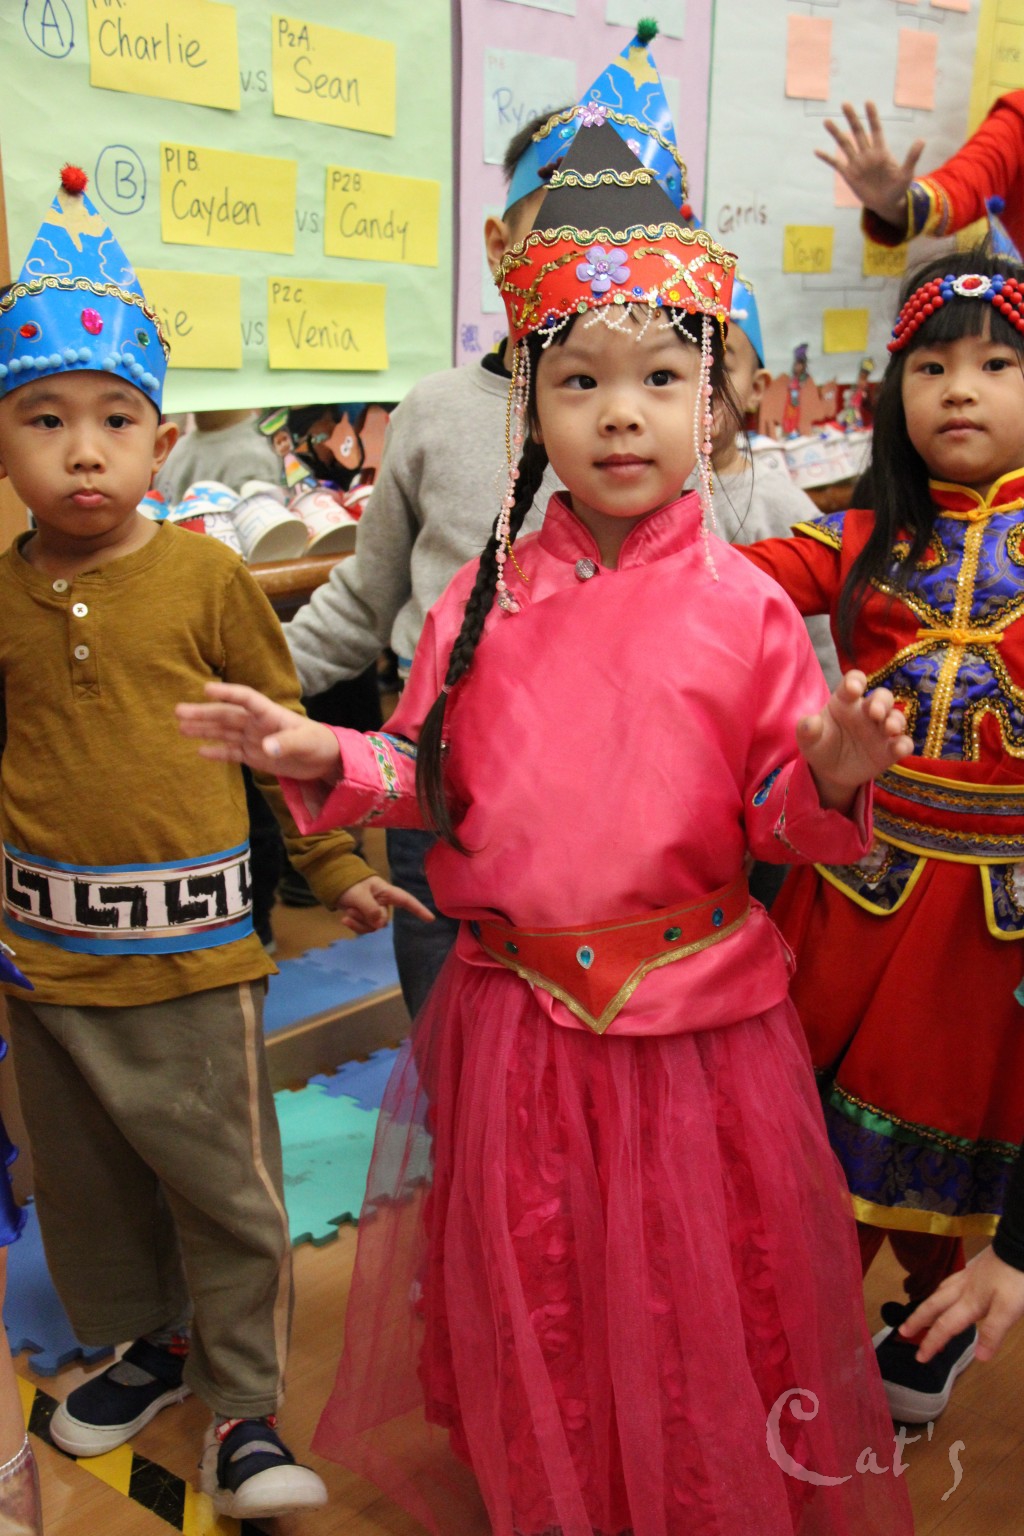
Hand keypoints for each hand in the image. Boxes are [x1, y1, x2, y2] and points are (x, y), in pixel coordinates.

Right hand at [176, 682, 340, 780]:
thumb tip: (265, 747)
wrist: (325, 760)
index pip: (245, 698)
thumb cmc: (319, 743)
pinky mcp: (254, 755)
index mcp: (270, 714)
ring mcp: (253, 739)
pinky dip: (216, 752)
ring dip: (203, 729)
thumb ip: (286, 744)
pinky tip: (198, 751)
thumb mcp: (306, 742)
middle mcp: (257, 724)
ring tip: (180, 726)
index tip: (206, 689)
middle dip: (203, 713)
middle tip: (178, 710)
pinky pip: (231, 752)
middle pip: (226, 715)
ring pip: (224, 732)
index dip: (227, 693)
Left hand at [337, 875, 435, 934]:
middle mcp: (383, 902)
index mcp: (386, 892)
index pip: (406, 901)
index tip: (430, 919)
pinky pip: (365, 928)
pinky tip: (344, 919)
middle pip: (382, 919)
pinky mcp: (365, 917)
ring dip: (359, 922)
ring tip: (348, 912)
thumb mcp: (358, 895)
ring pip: (373, 926)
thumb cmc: (348, 883)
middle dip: (366, 918)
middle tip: (353, 909)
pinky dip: (355, 926)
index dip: (418, 909)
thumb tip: (380, 924)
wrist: (333, 883)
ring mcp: (374, 910)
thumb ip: (370, 909)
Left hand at [799, 670, 912, 811]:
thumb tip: (810, 722)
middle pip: (882, 697)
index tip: (854, 689)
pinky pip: (903, 743)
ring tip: (889, 729)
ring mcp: (880, 730)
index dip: (856, 681)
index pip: (854, 681)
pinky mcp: (889, 750)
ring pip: (896, 717)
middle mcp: (866, 712)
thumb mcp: (808, 739)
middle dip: (882, 702)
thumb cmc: (820, 745)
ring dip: (896, 721)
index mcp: (845, 700)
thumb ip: (807, 729)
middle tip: (876, 713)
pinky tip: (899, 749)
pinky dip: (904, 745)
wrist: (829, 771)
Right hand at [815, 101, 923, 228]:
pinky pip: (836, 163)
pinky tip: (817, 150)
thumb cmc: (899, 188)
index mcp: (881, 152)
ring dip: (836, 133)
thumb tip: (922, 140)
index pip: (876, 130)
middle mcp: (867, 154)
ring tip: (827, 121)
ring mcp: (857, 163)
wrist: (886, 204)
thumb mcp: (907, 174)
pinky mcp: (849, 174)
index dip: (872, 116)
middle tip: (845, 104)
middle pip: (858, 132)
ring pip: (845, 144)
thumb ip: (912, 157)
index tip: (868, 102)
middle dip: (852, 118)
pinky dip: (827, 158)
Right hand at [900, 1246, 1023, 1364]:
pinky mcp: (975, 1268)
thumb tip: (978, 1357)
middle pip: (935, 1306)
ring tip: (922, 1312)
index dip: (932, 1342)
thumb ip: (993, 1332)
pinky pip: (950, 1282)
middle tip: (903, 1331)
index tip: (919, 1357)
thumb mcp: (1009, 1309)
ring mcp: (968, 1276)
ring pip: (941, 1292)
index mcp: (969, 1301)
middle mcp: (963, 1289)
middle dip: (919, 1320)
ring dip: (928, 1304)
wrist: (1018, 1245)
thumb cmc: (1015, 1279)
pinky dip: (942, 1290)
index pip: (946, 1326)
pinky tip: (947, 1290)